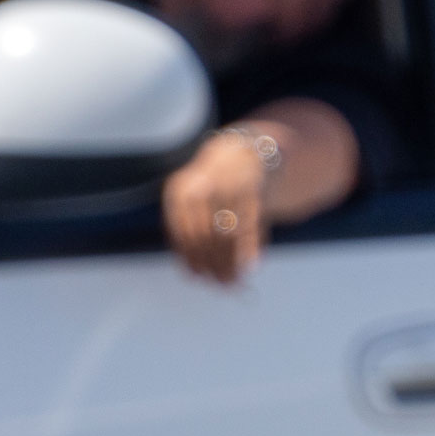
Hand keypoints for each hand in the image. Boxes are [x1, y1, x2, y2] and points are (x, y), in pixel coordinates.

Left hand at [163, 130, 268, 283]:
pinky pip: (250, 226)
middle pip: (204, 236)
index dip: (190, 258)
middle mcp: (202, 187)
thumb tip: (191, 271)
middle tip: (220, 284)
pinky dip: (251, 248)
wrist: (246, 151)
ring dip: (231, 261)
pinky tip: (252, 264)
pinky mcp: (254, 190)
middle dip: (212, 264)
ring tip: (234, 280)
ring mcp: (228, 187)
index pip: (182, 233)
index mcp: (180, 191)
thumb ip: (188, 229)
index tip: (198, 277)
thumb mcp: (192, 197)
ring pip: (226, 235)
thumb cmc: (215, 185)